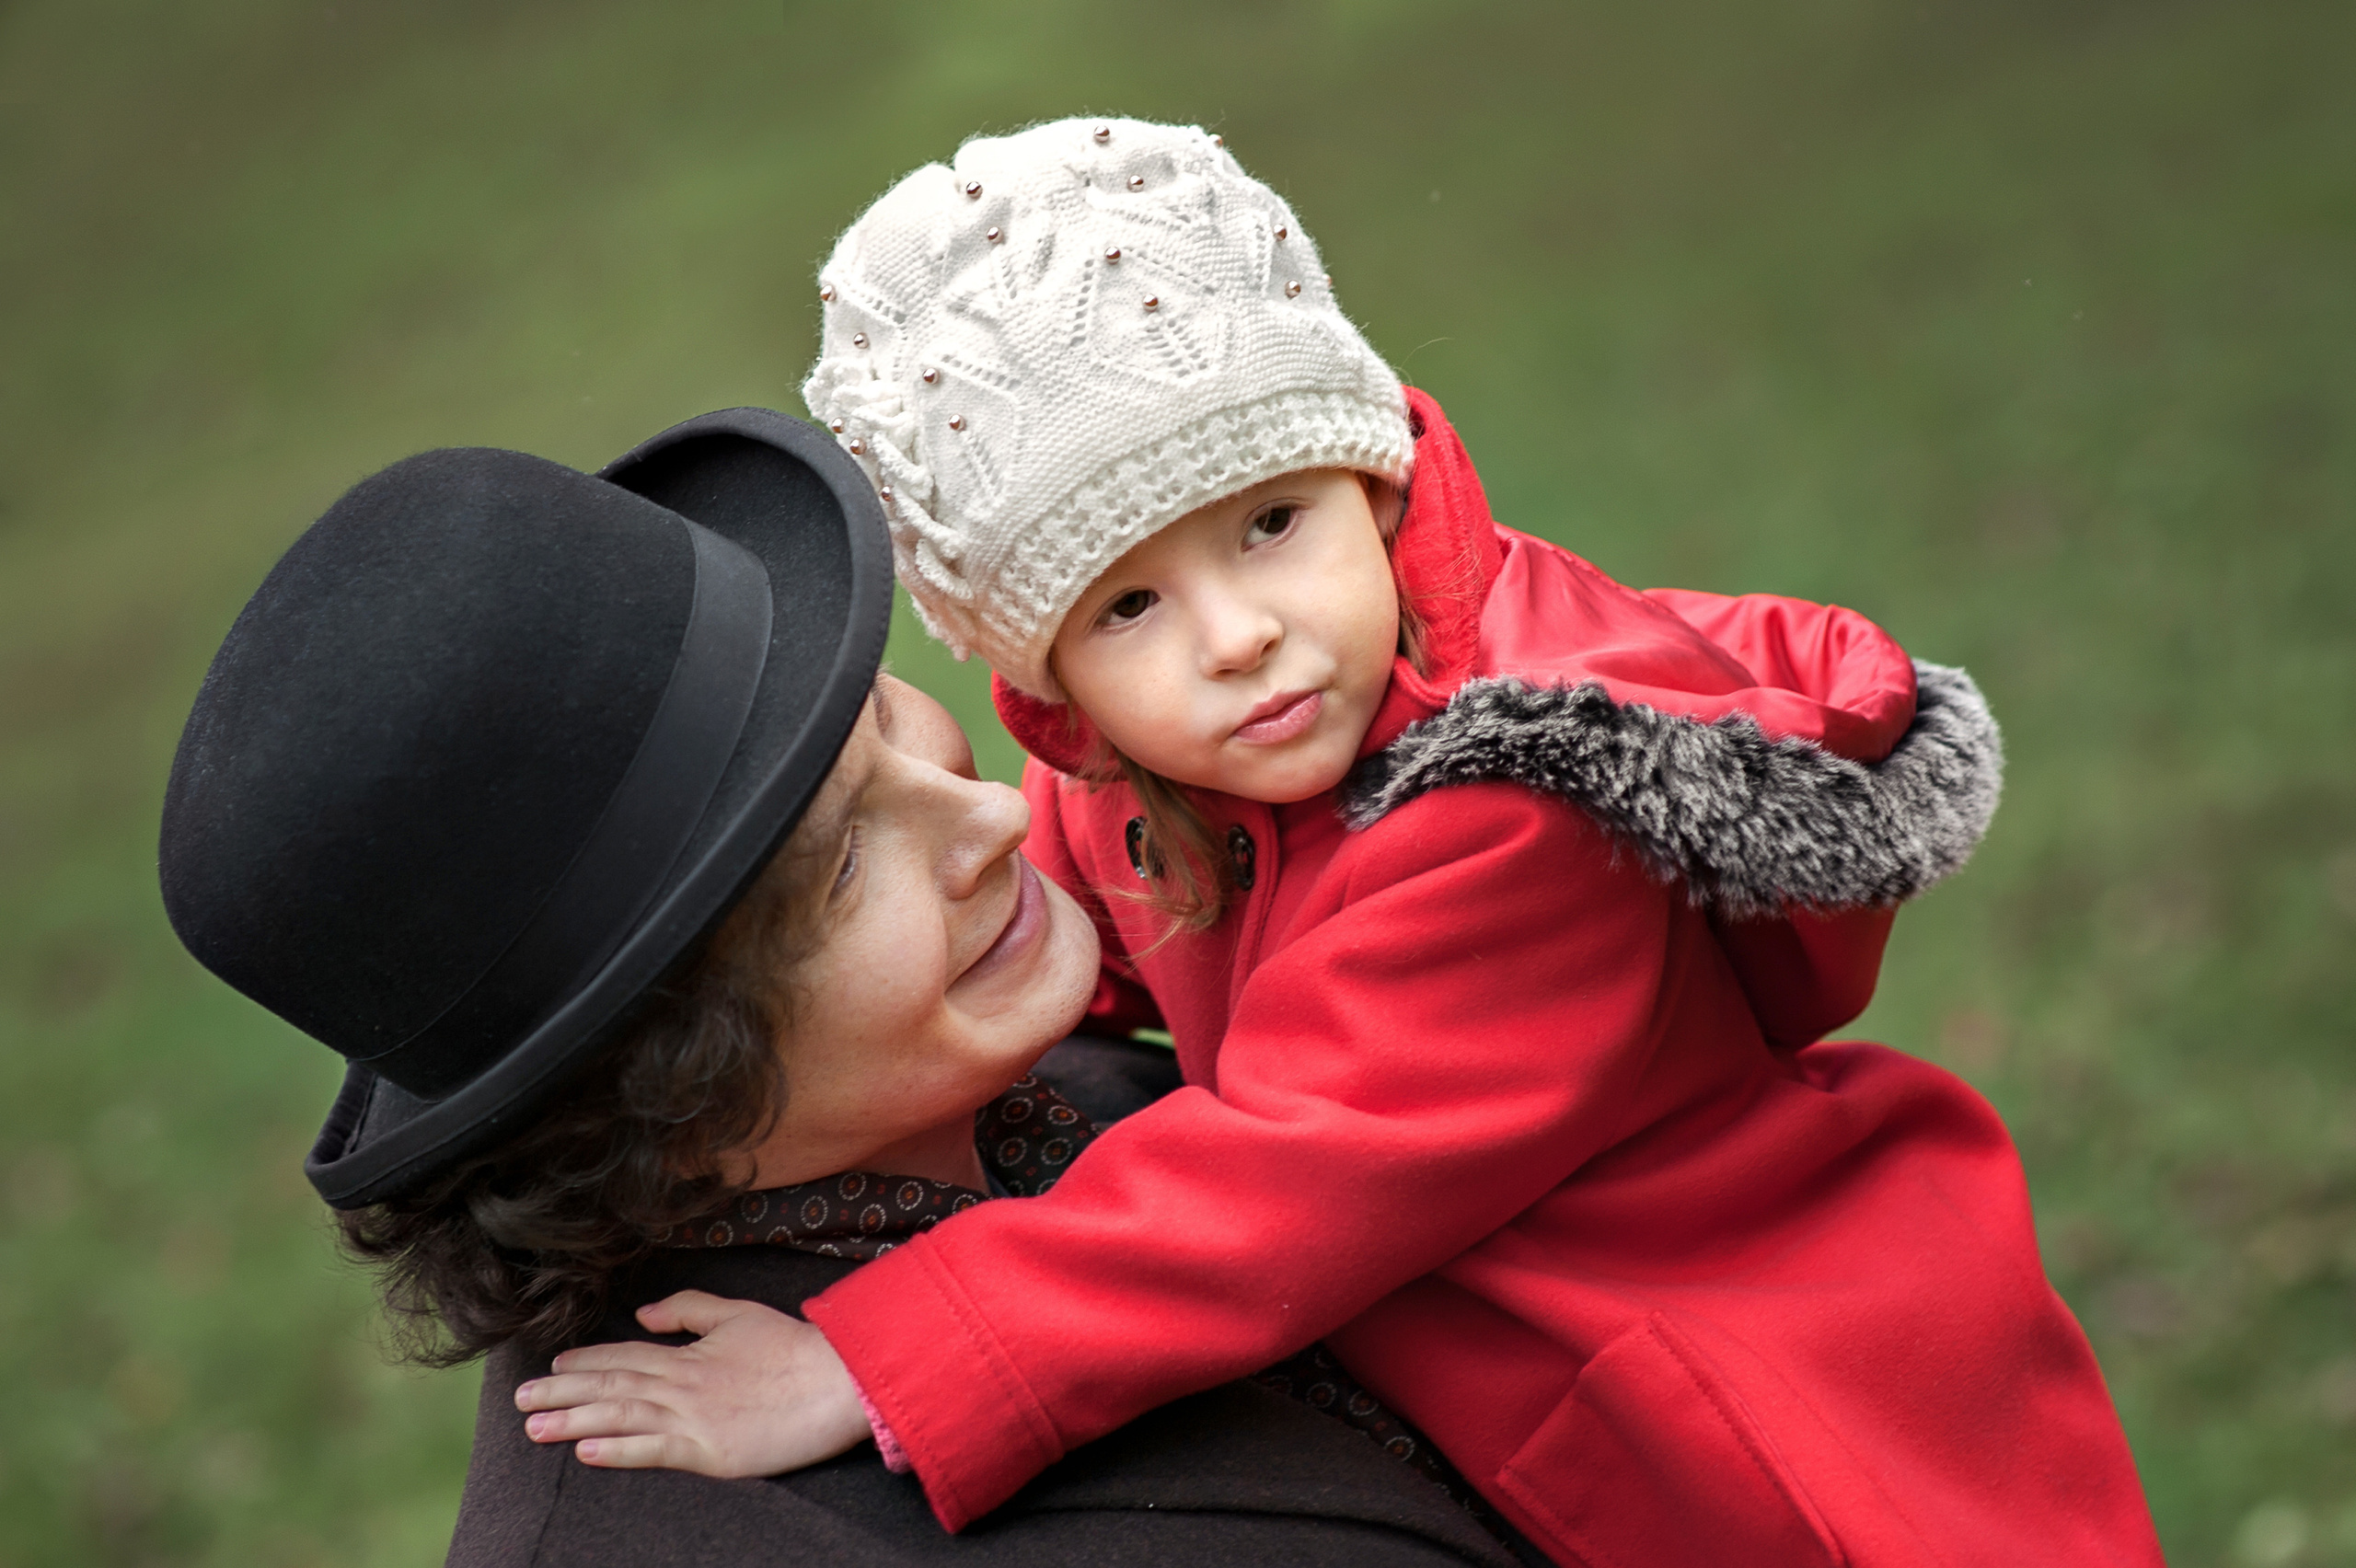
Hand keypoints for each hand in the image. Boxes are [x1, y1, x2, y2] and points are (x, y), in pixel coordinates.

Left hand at [513, 1290, 871, 1476]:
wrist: (834, 1382)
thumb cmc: (791, 1349)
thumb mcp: (738, 1314)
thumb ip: (688, 1311)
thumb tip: (645, 1314)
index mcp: (687, 1354)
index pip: (623, 1355)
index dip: (584, 1361)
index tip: (553, 1368)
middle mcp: (681, 1384)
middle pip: (610, 1384)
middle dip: (561, 1393)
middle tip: (521, 1401)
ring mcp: (692, 1418)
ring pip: (620, 1416)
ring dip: (573, 1421)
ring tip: (535, 1427)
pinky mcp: (708, 1451)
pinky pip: (653, 1450)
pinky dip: (617, 1450)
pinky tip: (586, 1451)